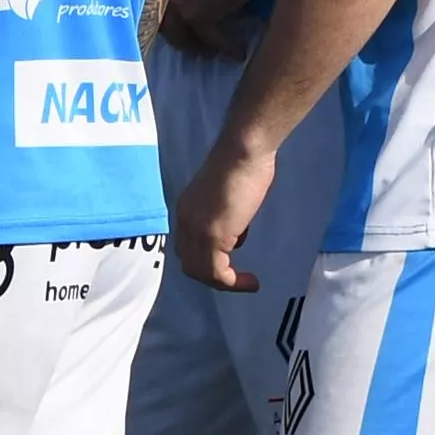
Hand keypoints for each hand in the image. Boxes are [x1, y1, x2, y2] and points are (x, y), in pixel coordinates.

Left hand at [149, 0, 233, 61]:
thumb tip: (181, 6)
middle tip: (194, 48)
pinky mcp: (199, 17)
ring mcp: (179, 5)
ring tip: (213, 53)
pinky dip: (227, 47)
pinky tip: (238, 52)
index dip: (162, 26)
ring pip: (185, 38)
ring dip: (200, 48)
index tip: (174, 35)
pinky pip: (212, 40)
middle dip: (180, 41)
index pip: (150, 10)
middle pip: (166, 29)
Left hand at [171, 129, 277, 293]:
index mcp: (186, 210)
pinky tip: (250, 281)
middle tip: (237, 280)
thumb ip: (226, 217)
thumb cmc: (243, 165)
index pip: (188, 247)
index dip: (206, 262)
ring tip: (247, 283)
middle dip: (213, 277)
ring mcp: (196, 230)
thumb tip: (235, 235)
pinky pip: (216, 272)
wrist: (243, 151)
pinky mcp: (212, 236)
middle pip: (191, 264)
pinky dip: (232, 282)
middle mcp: (184, 222)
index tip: (230, 265)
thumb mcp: (228, 197)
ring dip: (224, 283)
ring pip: (201, 272)